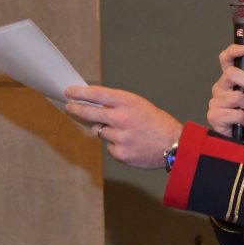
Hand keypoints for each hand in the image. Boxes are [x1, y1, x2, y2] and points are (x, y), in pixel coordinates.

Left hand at [64, 85, 182, 169]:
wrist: (174, 144)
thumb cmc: (157, 122)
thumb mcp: (139, 105)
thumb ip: (117, 105)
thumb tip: (94, 106)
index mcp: (128, 102)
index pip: (97, 94)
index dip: (80, 93)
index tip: (69, 91)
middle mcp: (122, 118)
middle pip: (90, 113)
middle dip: (76, 109)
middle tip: (69, 107)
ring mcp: (120, 137)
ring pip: (100, 131)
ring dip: (105, 130)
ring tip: (123, 130)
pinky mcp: (120, 153)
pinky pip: (109, 146)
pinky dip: (115, 144)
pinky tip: (130, 143)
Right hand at [207, 44, 243, 148]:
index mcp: (231, 81)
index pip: (225, 60)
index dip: (232, 51)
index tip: (243, 49)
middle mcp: (220, 89)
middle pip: (230, 74)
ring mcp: (215, 102)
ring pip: (236, 96)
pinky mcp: (214, 116)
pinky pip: (234, 112)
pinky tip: (243, 124)